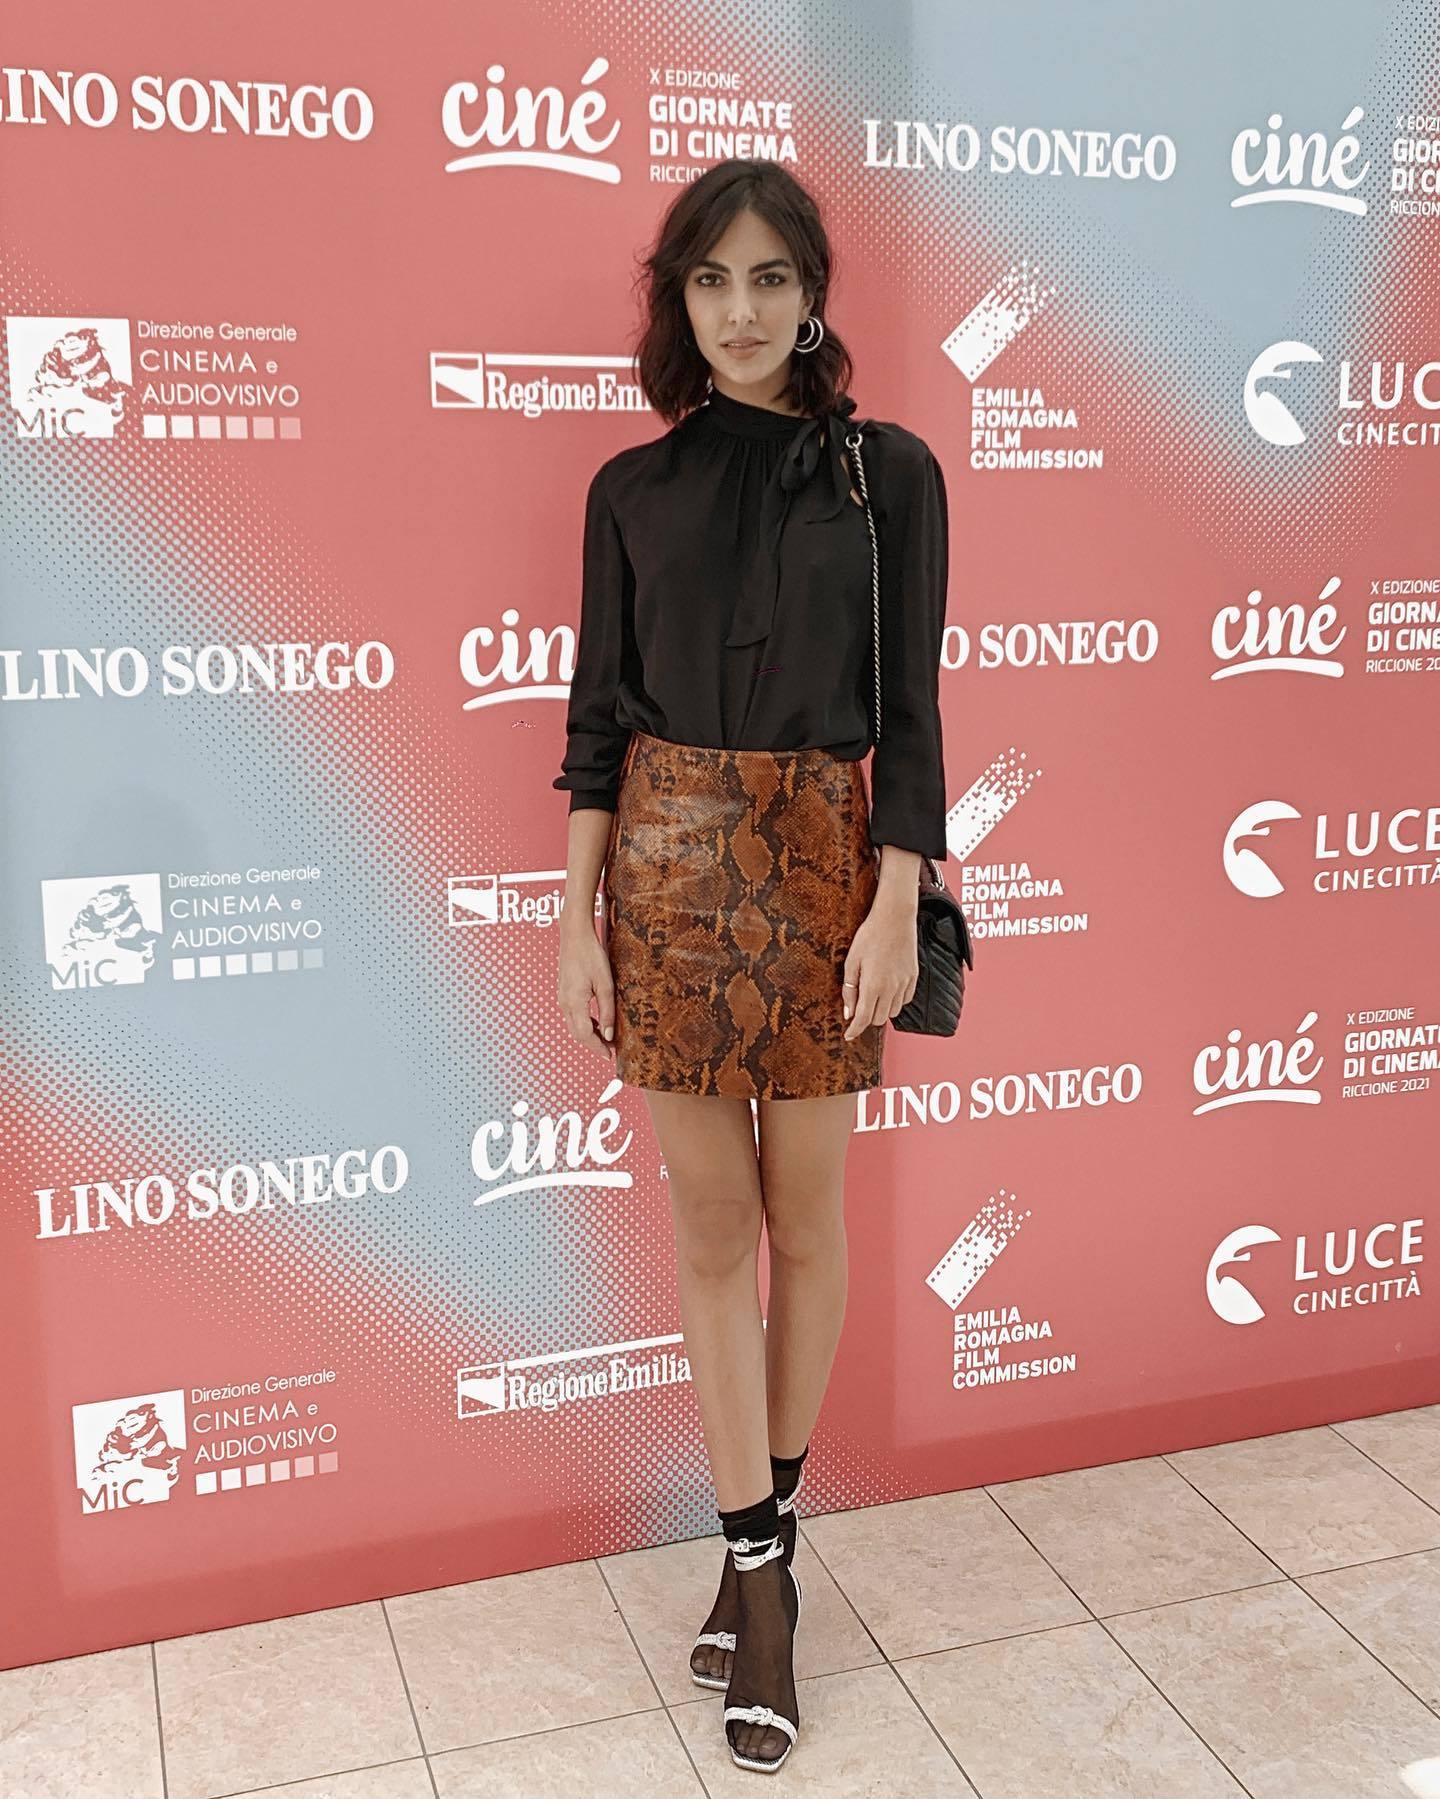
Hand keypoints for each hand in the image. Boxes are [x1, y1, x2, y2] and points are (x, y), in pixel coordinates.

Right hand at [558, 925, 617, 1058]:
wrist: (574, 935)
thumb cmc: (591, 955)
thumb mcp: (605, 984)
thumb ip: (607, 1011)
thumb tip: (608, 1035)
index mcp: (574, 1003)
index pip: (585, 1035)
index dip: (597, 1048)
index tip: (610, 1055)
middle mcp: (565, 1003)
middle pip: (577, 1034)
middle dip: (593, 1045)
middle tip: (610, 1050)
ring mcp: (562, 998)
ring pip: (574, 1026)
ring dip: (589, 1035)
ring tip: (606, 1038)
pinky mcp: (564, 992)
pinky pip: (572, 1016)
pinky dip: (584, 1024)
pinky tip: (596, 1022)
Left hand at [841, 895, 917, 1039]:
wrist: (894, 918)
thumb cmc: (869, 937)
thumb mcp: (851, 962)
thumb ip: (849, 989)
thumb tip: (848, 1013)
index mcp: (873, 986)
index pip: (863, 1019)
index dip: (854, 1030)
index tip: (848, 1036)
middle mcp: (891, 989)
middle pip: (878, 1019)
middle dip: (866, 1018)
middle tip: (858, 1008)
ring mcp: (904, 984)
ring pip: (893, 1013)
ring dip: (881, 1011)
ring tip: (873, 997)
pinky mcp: (914, 977)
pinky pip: (905, 1001)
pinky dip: (895, 1002)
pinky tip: (887, 990)